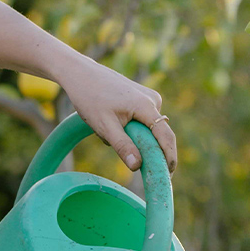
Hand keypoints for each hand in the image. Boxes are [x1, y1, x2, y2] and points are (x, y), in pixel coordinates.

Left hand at [52, 54, 177, 171]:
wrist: (80, 74)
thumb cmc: (90, 97)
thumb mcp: (104, 126)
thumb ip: (122, 146)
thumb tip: (137, 166)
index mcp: (146, 105)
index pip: (166, 136)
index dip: (169, 157)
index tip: (167, 176)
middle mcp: (153, 99)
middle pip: (157, 133)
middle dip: (142, 146)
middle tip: (123, 153)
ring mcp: (148, 97)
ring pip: (146, 128)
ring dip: (130, 136)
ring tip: (106, 129)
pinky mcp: (142, 97)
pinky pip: (140, 120)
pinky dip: (127, 127)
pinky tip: (109, 120)